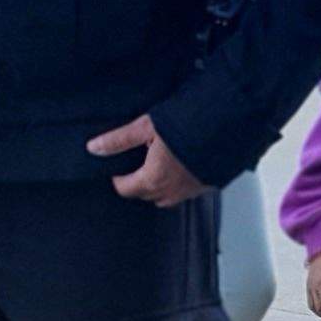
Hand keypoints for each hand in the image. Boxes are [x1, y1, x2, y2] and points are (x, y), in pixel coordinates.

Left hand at [86, 116, 207, 206]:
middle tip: (139, 160)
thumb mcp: (146, 127)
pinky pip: (187, 191)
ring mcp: (191, 191)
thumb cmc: (187, 123)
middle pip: (145, 194)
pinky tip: (182, 164)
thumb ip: (118, 140)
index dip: (118, 178)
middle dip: (138, 181)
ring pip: (166, 196)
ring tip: (160, 163)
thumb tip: (93, 148)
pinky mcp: (208, 186)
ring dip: (159, 184)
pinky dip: (180, 182)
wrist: (227, 124)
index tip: (119, 166)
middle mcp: (172, 191)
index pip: (125, 189)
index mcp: (153, 179)